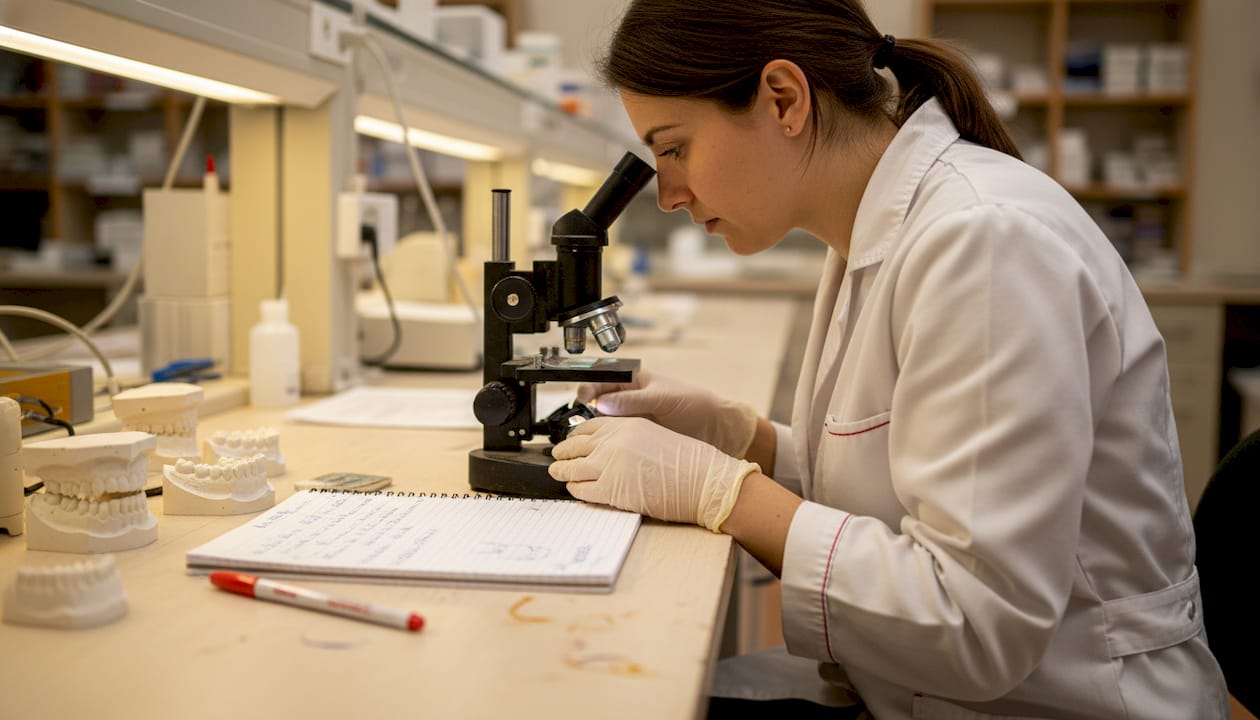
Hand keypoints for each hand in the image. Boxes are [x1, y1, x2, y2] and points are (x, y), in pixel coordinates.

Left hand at [549, 416, 759, 531]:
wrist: (702, 481)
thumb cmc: (687, 461)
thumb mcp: (653, 434)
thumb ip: (628, 436)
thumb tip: (609, 445)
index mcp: (624, 425)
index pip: (587, 427)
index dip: (574, 435)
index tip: (570, 440)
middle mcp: (613, 442)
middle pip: (574, 446)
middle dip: (562, 453)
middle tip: (557, 456)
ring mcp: (609, 466)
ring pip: (571, 468)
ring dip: (561, 472)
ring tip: (557, 473)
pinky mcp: (611, 490)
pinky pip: (582, 489)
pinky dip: (574, 490)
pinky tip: (574, 489)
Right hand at [576, 371, 759, 457]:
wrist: (717, 428)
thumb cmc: (694, 403)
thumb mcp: (662, 398)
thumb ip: (632, 400)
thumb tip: (601, 404)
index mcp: (633, 381)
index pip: (601, 382)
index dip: (588, 390)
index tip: (584, 401)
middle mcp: (628, 400)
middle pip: (596, 405)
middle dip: (585, 413)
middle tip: (580, 426)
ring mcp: (631, 420)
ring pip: (603, 425)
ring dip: (594, 432)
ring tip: (588, 441)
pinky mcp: (636, 438)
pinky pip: (615, 440)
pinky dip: (607, 445)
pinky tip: (603, 451)